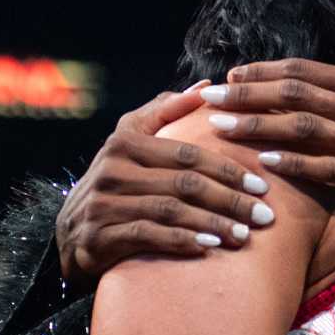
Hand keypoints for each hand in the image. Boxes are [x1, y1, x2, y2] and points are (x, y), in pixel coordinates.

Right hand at [54, 82, 278, 281]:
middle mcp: (113, 169)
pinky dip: (181, 241)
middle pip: (184, 183)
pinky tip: (209, 248)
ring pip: (170, 210)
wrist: (70, 234)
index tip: (261, 185)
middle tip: (264, 215)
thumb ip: (165, 112)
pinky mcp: (100, 236)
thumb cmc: (115, 183)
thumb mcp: (131, 141)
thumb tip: (205, 86)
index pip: (187, 153)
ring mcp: (104, 204)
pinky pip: (148, 236)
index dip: (227, 169)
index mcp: (125, 142)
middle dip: (229, 199)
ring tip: (244, 235)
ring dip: (212, 223)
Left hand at [202, 59, 334, 198]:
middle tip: (211, 100)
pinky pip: (326, 167)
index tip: (232, 76)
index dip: (263, 73)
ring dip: (259, 128)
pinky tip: (266, 165)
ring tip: (223, 129)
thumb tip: (323, 78)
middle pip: (291, 95)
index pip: (301, 71)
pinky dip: (295, 165)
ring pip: (301, 128)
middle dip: (247, 97)